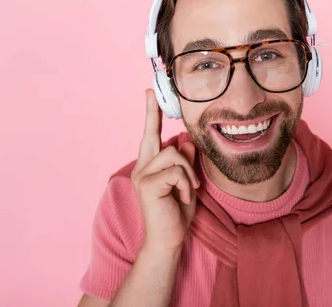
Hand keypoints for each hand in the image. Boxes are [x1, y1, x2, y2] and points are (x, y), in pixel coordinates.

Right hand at [131, 89, 199, 251]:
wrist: (168, 240)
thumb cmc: (177, 212)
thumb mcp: (187, 182)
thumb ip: (186, 162)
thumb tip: (187, 141)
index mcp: (149, 165)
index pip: (150, 134)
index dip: (150, 113)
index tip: (149, 92)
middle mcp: (141, 167)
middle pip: (158, 137)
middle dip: (156, 120)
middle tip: (174, 144)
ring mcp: (141, 174)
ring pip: (173, 154)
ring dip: (188, 174)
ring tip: (189, 191)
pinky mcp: (146, 183)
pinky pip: (176, 171)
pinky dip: (187, 184)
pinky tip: (185, 198)